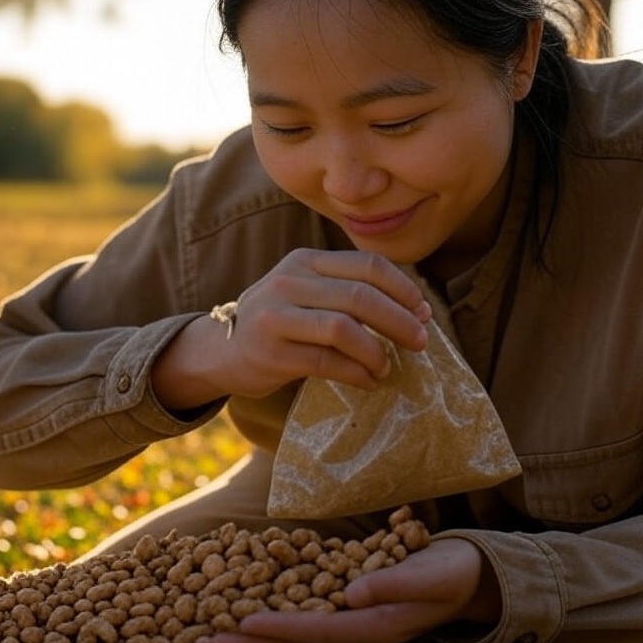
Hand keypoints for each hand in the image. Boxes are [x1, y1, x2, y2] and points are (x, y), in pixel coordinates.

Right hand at [154, 249, 432, 409]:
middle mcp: (289, 282)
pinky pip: (326, 362)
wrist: (219, 350)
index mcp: (305, 262)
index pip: (366, 265)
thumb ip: (347, 292)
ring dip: (376, 350)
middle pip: (360, 296)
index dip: (402, 289)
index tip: (423, 311)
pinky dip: (356, 373)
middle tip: (420, 342)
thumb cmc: (278, 322)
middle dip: (399, 320)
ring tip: (388, 365)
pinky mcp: (271, 352)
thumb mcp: (306, 292)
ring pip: (343, 328)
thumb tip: (415, 310)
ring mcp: (277, 317)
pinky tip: (369, 381)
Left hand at [189, 538, 499, 642]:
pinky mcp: (341, 629)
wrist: (463, 580)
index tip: (237, 625)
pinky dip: (262, 641)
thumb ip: (392, 581)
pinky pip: (294, 642)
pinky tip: (233, 635)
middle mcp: (354, 642)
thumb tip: (353, 592)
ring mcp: (346, 640)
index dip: (274, 631)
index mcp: (373, 629)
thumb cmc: (446, 573)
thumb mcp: (429, 572)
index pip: (314, 633)